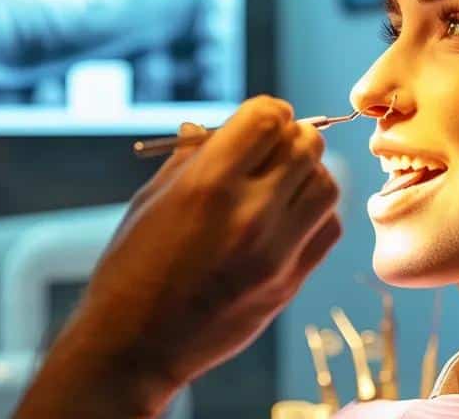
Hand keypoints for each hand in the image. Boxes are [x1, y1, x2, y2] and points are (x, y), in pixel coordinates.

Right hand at [17, 96, 342, 417]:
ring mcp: (274, 252)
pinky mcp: (287, 284)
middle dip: (291, 138)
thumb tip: (207, 128)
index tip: (259, 123)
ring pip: (327, 186)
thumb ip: (187, 160)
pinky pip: (328, 230)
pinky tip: (290, 218)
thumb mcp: (149, 202)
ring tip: (282, 184)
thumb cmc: (130, 269)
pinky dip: (317, 214)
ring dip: (309, 175)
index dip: (266, 112)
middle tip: (273, 149)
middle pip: (306, 146)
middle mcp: (248, 213)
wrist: (133, 347)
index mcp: (206, 183)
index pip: (268, 117)